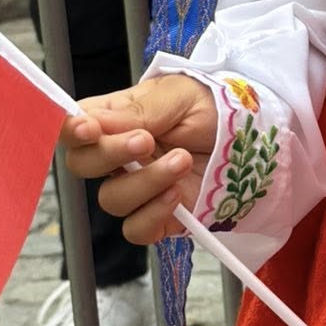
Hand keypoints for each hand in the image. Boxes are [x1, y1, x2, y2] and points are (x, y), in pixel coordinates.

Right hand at [61, 73, 220, 245]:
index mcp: (115, 118)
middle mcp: (119, 156)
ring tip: (181, 161)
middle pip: (82, 166)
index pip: (72, 127)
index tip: (90, 130)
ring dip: (145, 182)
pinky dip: (153, 215)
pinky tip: (177, 195)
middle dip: (110, 155)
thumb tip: (92, 122)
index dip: (70, 131)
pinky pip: (136, 229)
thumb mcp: (178, 96)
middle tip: (145, 141)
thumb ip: (137, 111)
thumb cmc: (213, 107)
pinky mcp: (158, 216)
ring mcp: (137, 187)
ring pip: (112, 199)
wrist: (254, 137)